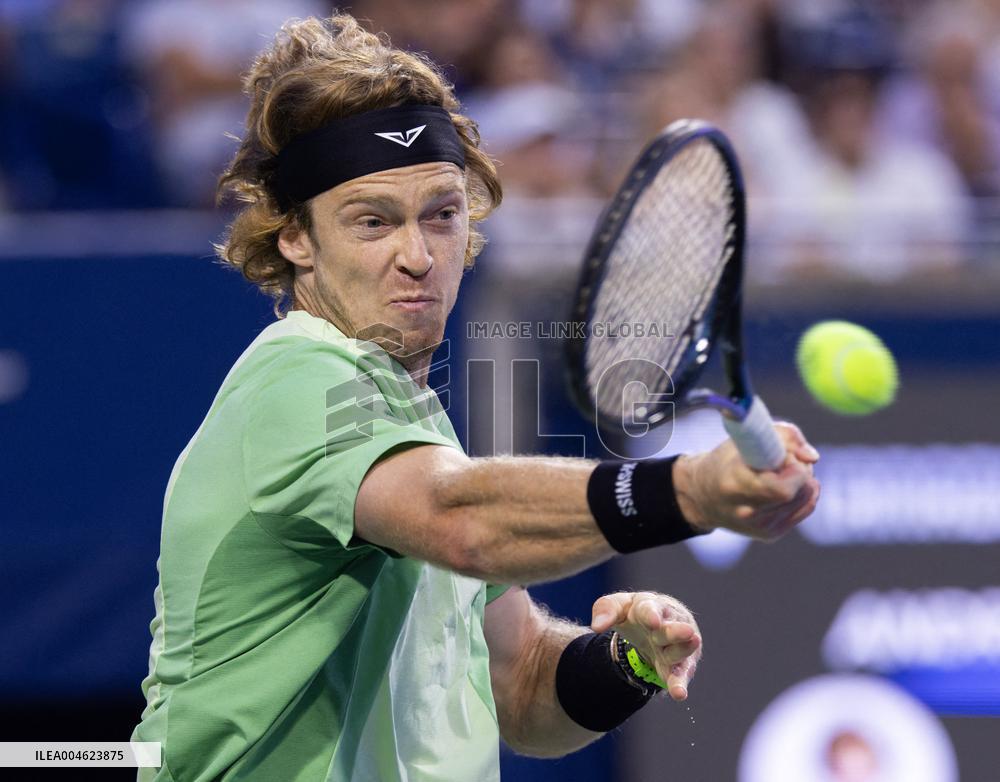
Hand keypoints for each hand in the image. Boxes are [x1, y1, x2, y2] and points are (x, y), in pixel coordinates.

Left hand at [590, 591, 700, 701]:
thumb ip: (605, 611)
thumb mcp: (618, 606)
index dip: (651, 615)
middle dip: (677, 632)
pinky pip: (680, 674)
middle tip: (688, 633)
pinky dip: (679, 683)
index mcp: (650, 607)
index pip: (650, 609)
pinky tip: (679, 694)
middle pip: (671, 629)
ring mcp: (676, 645)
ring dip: (684, 654)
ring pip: (680, 652)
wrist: (653, 624)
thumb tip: (596, 626)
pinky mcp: (680, 665)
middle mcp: (668, 624)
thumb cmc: (635, 613)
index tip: (653, 621)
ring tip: (693, 652)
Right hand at [674, 421, 820, 540]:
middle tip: (782, 461)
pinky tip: (785, 486)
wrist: (702, 496)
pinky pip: (806, 508)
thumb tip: (813, 457)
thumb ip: (784, 436)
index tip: (784, 456)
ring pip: (807, 498)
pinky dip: (802, 492)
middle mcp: (747, 513)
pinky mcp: (770, 534)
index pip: (783, 489)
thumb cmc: (726, 461)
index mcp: (735, 487)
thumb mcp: (746, 438)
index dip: (794, 469)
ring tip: (780, 474)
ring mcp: (760, 527)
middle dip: (800, 470)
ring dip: (803, 481)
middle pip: (800, 492)